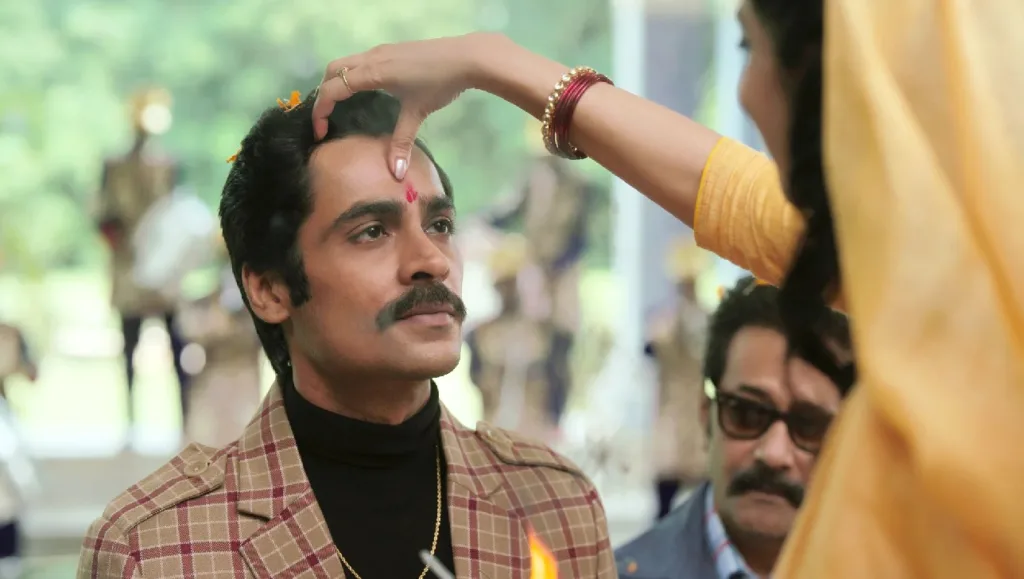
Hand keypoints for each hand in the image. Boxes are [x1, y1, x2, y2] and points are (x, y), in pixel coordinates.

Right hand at [312, 33, 498, 179]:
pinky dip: (353, 74)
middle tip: (327, 118)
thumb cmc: (439, 83)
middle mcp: (371, 58)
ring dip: (338, 81)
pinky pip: (361, 60)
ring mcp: (382, 51)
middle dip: (324, 93)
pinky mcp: (392, 50)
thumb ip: (402, 142)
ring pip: (346, 62)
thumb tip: (395, 174)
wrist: (466, 56)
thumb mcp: (417, 113)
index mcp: (372, 73)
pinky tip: (367, 91)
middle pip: (333, 71)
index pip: (332, 89)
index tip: (321, 133)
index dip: (321, 111)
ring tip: (341, 106)